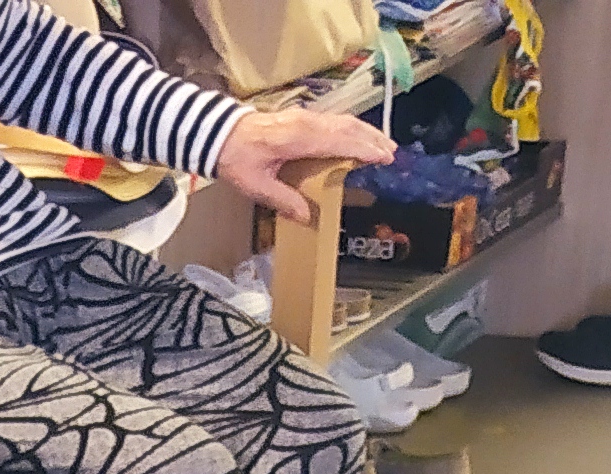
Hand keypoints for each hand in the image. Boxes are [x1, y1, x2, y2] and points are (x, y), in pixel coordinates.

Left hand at [209, 109, 392, 221]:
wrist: (218, 133)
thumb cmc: (236, 158)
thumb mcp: (256, 185)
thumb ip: (283, 200)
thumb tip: (306, 217)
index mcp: (298, 138)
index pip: (340, 141)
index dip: (364, 149)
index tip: (384, 158)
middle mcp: (306, 123)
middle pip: (348, 128)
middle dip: (372, 140)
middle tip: (392, 154)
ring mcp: (304, 118)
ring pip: (343, 122)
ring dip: (365, 132)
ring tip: (383, 146)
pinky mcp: (301, 118)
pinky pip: (333, 121)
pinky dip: (351, 130)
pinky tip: (357, 139)